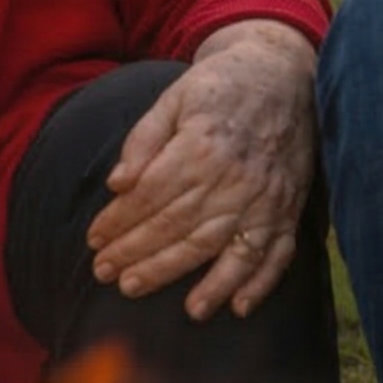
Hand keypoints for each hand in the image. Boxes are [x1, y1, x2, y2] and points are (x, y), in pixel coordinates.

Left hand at [85, 24, 314, 320]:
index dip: (117, 223)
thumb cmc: (221, 85)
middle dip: (137, 256)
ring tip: (152, 294)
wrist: (283, 73)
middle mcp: (234, 178)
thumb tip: (116, 184)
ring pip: (221, 251)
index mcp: (201, 147)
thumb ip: (144, 139)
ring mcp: (265, 198)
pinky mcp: (289, 209)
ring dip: (185, 281)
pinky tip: (235, 309)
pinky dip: (259, 285)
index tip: (93, 241)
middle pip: (177, 229)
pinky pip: (277, 255)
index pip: (149, 197)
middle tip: (106, 275)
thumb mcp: (175, 97)